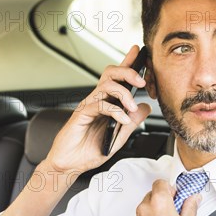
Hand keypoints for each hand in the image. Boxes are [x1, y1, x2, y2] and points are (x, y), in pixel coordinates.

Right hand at [46, 45, 151, 172]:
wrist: (70, 164)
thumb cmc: (89, 150)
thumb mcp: (118, 137)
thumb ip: (132, 122)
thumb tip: (146, 107)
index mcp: (106, 103)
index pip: (117, 79)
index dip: (127, 63)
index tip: (137, 51)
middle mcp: (97, 101)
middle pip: (111, 74)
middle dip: (128, 71)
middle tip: (142, 81)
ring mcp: (89, 106)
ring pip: (106, 85)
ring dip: (124, 93)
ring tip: (131, 107)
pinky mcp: (82, 114)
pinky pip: (100, 105)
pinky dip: (115, 111)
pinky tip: (123, 120)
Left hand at [130, 179, 200, 215]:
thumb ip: (190, 207)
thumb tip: (193, 198)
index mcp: (160, 204)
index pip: (159, 183)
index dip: (168, 188)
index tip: (174, 194)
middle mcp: (144, 211)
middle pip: (151, 195)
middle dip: (161, 200)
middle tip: (173, 211)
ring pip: (144, 209)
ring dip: (153, 212)